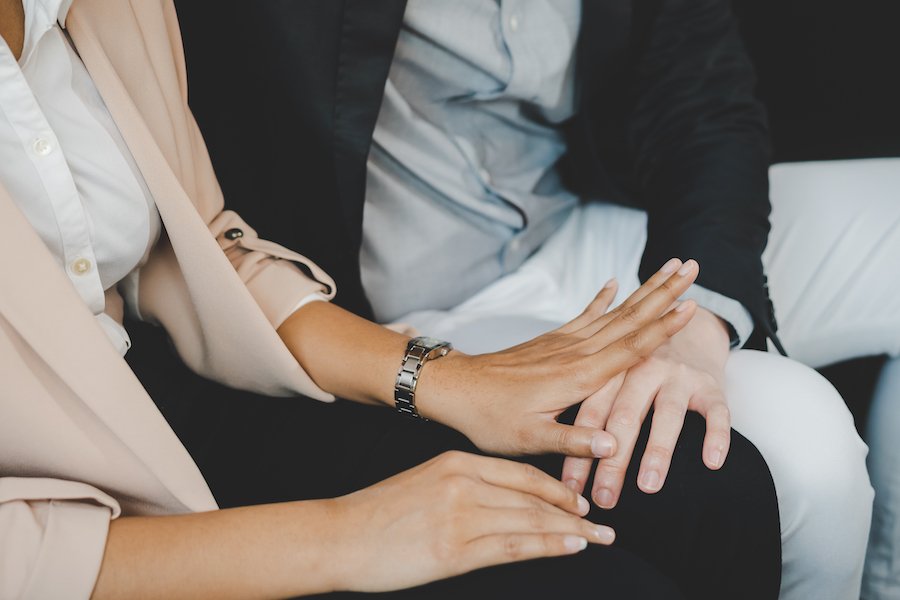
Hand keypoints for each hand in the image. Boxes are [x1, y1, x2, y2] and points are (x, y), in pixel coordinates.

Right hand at [328, 451, 612, 592]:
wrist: (339, 535)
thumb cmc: (378, 514)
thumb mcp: (425, 484)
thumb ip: (464, 487)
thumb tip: (503, 505)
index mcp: (457, 462)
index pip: (521, 474)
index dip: (556, 488)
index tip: (579, 501)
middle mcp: (464, 482)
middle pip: (533, 496)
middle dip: (574, 511)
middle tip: (603, 523)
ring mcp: (461, 514)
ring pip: (531, 520)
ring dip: (571, 530)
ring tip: (598, 538)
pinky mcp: (456, 548)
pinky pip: (515, 545)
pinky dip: (549, 546)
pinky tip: (571, 547)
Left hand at [416, 258, 699, 458]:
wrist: (455, 390)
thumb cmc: (490, 419)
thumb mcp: (529, 440)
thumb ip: (572, 442)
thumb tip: (614, 444)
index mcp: (577, 376)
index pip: (631, 348)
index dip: (663, 328)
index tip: (692, 305)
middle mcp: (575, 352)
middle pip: (630, 319)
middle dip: (664, 293)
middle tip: (693, 266)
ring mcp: (563, 343)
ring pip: (614, 313)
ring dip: (644, 290)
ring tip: (669, 268)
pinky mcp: (550, 341)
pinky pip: (584, 315)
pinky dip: (602, 298)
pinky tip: (614, 283)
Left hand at [562, 298, 731, 508]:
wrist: (682, 318)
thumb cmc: (629, 363)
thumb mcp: (598, 372)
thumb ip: (582, 409)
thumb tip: (588, 451)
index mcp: (609, 366)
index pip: (590, 413)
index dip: (580, 451)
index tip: (571, 487)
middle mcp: (642, 368)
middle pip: (626, 416)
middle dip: (614, 462)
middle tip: (605, 499)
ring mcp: (678, 375)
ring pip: (667, 414)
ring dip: (658, 450)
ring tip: (649, 487)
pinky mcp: (709, 383)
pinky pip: (717, 410)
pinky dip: (717, 434)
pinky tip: (713, 462)